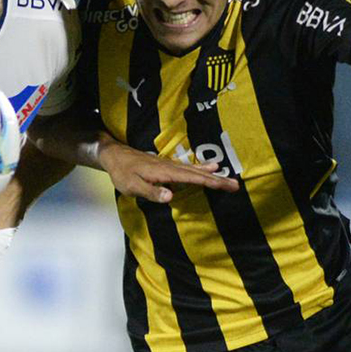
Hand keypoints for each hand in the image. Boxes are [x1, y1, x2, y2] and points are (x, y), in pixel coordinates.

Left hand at [99, 140, 238, 203]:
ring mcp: (170, 165)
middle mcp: (171, 167)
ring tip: (228, 177)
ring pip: (195, 170)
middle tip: (235, 185)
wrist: (115, 155)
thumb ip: (151, 192)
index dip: (210, 182)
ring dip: (212, 175)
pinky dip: (201, 169)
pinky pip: (189, 168)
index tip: (226, 185)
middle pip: (198, 174)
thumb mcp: (132, 186)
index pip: (192, 178)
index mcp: (165, 172)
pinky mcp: (167, 166)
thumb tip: (171, 196)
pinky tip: (209, 168)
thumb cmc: (122, 173)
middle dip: (217, 179)